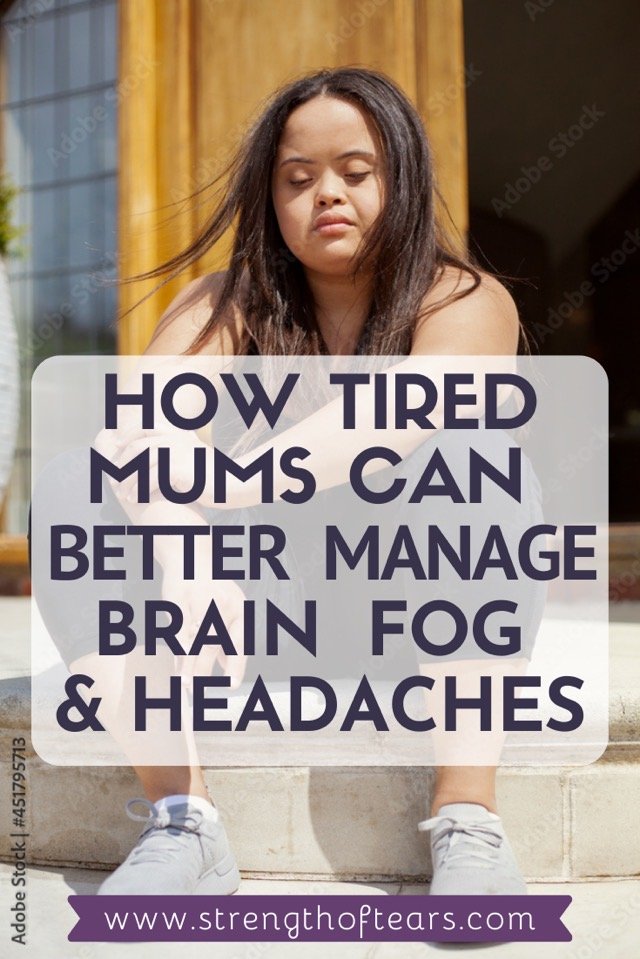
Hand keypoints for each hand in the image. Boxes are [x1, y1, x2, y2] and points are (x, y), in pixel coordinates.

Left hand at [95, 425, 213, 507]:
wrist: (233, 484)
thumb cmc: (214, 475)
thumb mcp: (197, 455)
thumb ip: (180, 450)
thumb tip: (161, 454)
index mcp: (180, 434)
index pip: (147, 428)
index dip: (129, 435)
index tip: (118, 446)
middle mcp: (177, 440)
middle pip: (139, 446)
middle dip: (123, 463)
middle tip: (115, 479)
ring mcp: (178, 453)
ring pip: (142, 464)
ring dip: (129, 480)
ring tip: (124, 494)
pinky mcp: (178, 470)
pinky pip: (150, 479)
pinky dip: (139, 489)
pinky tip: (135, 498)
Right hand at [161, 557, 246, 690]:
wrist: (191, 556)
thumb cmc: (212, 589)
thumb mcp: (230, 610)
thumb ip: (229, 639)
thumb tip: (228, 669)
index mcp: (240, 610)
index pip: (240, 641)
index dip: (236, 665)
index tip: (231, 685)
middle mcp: (224, 605)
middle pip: (213, 643)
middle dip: (204, 670)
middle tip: (197, 689)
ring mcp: (202, 602)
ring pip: (194, 640)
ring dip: (189, 664)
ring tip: (186, 683)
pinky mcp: (181, 601)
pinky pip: (179, 632)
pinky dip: (178, 651)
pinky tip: (178, 665)